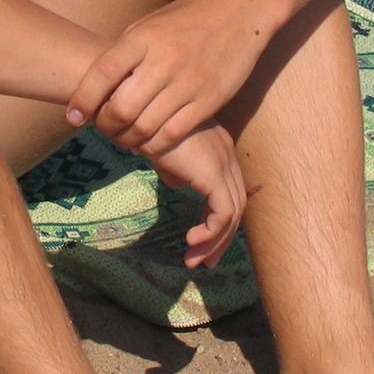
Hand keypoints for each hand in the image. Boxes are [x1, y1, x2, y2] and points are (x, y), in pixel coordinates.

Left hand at [66, 0, 269, 159]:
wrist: (240, 10)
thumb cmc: (188, 18)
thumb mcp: (151, 24)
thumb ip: (126, 52)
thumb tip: (97, 84)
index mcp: (143, 37)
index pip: (102, 74)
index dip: (82, 100)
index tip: (73, 117)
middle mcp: (164, 60)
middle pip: (121, 109)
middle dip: (105, 126)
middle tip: (102, 129)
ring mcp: (189, 81)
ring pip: (145, 127)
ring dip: (128, 140)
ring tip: (124, 138)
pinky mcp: (210, 99)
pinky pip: (174, 134)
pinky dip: (155, 146)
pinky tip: (150, 143)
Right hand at [152, 124, 244, 269]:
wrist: (137, 112)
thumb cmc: (142, 127)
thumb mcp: (162, 150)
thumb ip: (174, 167)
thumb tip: (178, 184)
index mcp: (217, 147)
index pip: (228, 190)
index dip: (217, 219)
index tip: (200, 242)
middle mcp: (226, 153)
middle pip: (236, 203)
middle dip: (222, 237)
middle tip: (205, 261)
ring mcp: (223, 161)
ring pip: (232, 213)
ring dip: (215, 242)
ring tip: (195, 261)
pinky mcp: (213, 173)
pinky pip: (223, 213)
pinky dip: (211, 232)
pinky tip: (191, 241)